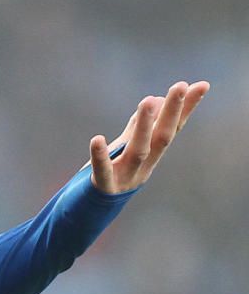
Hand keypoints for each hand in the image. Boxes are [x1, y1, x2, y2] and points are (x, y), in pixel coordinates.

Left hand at [89, 80, 209, 193]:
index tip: (202, 85)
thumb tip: (156, 99)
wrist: (92, 208)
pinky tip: (97, 140)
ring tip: (147, 101)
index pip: (173, 127)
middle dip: (173, 112)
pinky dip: (100, 156)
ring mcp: (127, 176)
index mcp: (152, 154)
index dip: (187, 108)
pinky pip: (103, 171)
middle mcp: (145, 165)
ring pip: (139, 150)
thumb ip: (139, 126)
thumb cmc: (113, 172)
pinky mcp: (105, 186)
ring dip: (143, 126)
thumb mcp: (128, 146)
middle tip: (180, 86)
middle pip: (163, 136)